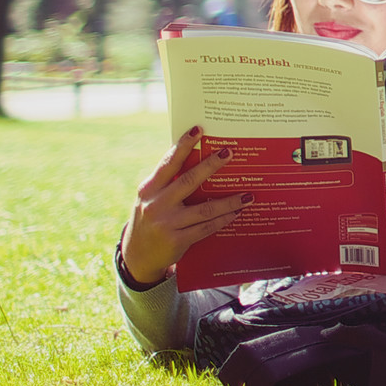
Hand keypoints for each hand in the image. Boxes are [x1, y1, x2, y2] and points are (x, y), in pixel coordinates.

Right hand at [120, 126, 249, 286]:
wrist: (137, 257)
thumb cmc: (150, 219)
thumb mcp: (151, 199)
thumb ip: (168, 183)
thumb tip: (199, 159)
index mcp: (149, 189)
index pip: (168, 163)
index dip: (183, 146)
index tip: (198, 129)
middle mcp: (155, 204)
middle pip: (188, 181)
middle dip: (210, 166)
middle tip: (229, 153)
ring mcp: (166, 223)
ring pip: (205, 209)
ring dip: (229, 201)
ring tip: (248, 195)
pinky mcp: (177, 240)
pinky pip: (206, 227)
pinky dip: (223, 219)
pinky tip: (236, 213)